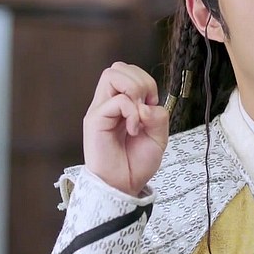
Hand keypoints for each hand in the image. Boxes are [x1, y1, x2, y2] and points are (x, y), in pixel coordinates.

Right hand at [83, 62, 168, 195]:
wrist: (123, 186)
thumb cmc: (136, 162)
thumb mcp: (158, 136)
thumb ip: (158, 116)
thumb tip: (147, 105)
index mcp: (120, 104)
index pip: (127, 72)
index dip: (146, 81)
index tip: (153, 104)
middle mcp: (107, 103)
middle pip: (118, 67)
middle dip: (141, 81)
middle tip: (147, 105)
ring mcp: (100, 111)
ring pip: (111, 74)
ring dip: (134, 90)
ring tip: (139, 114)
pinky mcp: (95, 121)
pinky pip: (116, 101)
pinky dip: (132, 112)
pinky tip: (133, 129)